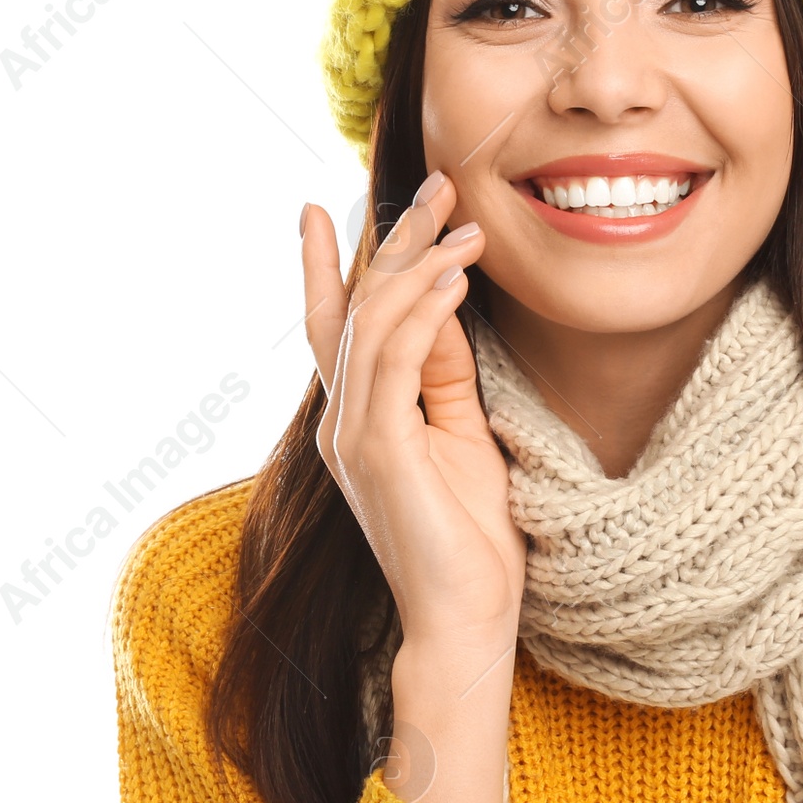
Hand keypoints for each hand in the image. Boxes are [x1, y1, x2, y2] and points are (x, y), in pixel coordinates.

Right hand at [302, 172, 524, 682]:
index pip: (337, 324)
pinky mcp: (379, 452)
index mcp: (357, 419)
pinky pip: (393, 363)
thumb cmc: (471, 540)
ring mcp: (353, 436)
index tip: (336, 200)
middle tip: (437, 184)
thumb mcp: (462, 437)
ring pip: (373, 324)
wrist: (465, 618)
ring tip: (465, 223)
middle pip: (357, 307)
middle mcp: (342, 421)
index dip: (331, 261)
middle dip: (393, 238)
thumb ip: (444, 378)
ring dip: (420, 264)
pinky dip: (423, 314)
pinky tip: (453, 279)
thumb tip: (445, 312)